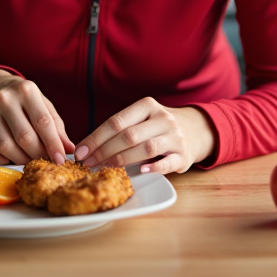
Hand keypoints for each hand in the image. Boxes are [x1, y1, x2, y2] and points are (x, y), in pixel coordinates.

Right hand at [0, 69, 74, 165]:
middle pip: (24, 137)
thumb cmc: (22, 98)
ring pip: (6, 146)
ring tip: (28, 159)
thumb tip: (70, 150)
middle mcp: (4, 98)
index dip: (53, 144)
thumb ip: (56, 126)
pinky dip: (1, 160)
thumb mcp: (42, 104)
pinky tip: (9, 156)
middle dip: (37, 154)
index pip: (43, 122)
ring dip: (20, 159)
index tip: (61, 160)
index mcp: (26, 90)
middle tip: (44, 162)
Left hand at [74, 97, 215, 174]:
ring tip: (106, 167)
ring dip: (123, 159)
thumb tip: (87, 147)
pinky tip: (140, 171)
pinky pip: (168, 162)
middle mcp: (162, 119)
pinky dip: (154, 167)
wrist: (196, 129)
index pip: (116, 122)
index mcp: (147, 106)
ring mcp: (175, 136)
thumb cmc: (158, 126)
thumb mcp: (143, 118)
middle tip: (88, 163)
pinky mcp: (184, 155)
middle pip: (128, 135)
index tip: (80, 152)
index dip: (96, 138)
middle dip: (104, 150)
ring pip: (146, 148)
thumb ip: (121, 129)